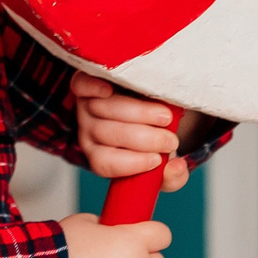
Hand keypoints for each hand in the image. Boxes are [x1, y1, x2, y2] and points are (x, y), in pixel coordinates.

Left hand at [71, 70, 193, 191]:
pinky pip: (80, 85)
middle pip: (106, 134)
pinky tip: (110, 90)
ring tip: (166, 117)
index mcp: (100, 154)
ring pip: (102, 109)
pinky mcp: (84, 82)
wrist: (141, 99)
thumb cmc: (150, 133)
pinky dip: (94, 87)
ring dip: (136, 113)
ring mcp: (86, 104)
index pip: (104, 163)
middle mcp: (89, 130)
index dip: (129, 163)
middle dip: (142, 139)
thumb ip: (172, 175)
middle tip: (170, 140)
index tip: (157, 160)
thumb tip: (176, 167)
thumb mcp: (162, 158)